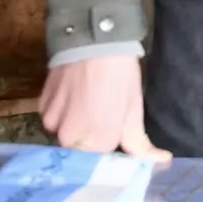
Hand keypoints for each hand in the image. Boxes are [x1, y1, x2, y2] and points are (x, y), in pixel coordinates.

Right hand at [39, 53, 169, 160]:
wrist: (93, 40)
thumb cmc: (119, 76)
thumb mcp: (134, 110)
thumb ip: (140, 144)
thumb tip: (162, 161)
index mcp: (96, 143)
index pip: (100, 161)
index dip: (108, 148)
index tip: (114, 134)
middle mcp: (68, 139)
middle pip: (79, 150)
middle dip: (90, 138)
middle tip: (102, 115)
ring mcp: (51, 122)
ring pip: (64, 134)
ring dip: (75, 125)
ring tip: (88, 102)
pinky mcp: (40, 106)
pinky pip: (53, 119)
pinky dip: (62, 113)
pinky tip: (74, 95)